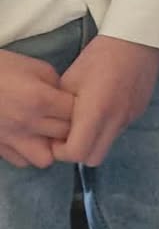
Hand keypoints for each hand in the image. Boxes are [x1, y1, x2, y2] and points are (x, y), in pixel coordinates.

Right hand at [0, 51, 73, 169]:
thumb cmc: (3, 68)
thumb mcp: (37, 68)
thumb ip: (57, 87)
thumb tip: (67, 102)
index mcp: (41, 100)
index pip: (76, 114)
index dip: (81, 109)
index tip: (77, 104)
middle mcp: (28, 124)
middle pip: (65, 136)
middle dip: (70, 127)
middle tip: (64, 118)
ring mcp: (10, 139)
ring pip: (44, 158)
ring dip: (50, 147)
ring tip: (46, 133)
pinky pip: (21, 161)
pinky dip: (28, 152)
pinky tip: (28, 138)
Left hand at [56, 36, 158, 166]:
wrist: (137, 41)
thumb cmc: (98, 57)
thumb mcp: (70, 81)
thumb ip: (62, 110)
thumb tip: (57, 128)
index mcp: (95, 112)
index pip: (76, 153)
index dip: (61, 150)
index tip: (56, 135)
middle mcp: (116, 120)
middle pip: (93, 159)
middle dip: (77, 151)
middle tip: (70, 132)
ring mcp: (130, 118)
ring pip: (108, 145)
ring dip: (94, 139)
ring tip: (88, 116)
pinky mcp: (139, 112)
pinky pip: (119, 130)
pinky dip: (108, 126)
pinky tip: (106, 104)